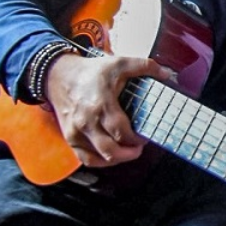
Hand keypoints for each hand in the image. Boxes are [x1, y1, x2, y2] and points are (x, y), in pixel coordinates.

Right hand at [44, 54, 172, 166]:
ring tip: (128, 152)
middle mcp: (87, 122)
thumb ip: (145, 66)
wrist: (59, 75)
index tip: (144, 137)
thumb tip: (166, 74)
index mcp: (101, 105)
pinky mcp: (70, 137)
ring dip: (116, 160)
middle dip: (129, 153)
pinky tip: (112, 156)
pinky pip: (85, 158)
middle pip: (110, 150)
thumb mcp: (119, 63)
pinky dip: (100, 162)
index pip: (121, 132)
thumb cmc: (90, 72)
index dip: (136, 140)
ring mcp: (76, 132)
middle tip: (139, 148)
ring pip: (97, 158)